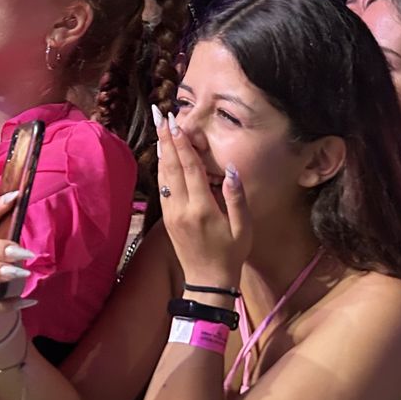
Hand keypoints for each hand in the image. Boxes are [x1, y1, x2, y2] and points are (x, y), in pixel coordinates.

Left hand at [154, 106, 248, 286]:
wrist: (207, 282)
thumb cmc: (230, 255)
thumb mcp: (242, 227)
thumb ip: (235, 197)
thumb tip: (231, 170)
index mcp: (202, 209)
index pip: (189, 169)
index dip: (182, 145)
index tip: (176, 125)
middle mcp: (182, 209)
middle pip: (172, 168)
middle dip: (166, 141)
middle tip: (160, 117)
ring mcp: (171, 214)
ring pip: (163, 177)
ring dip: (161, 152)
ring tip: (158, 130)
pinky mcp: (167, 219)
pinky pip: (162, 188)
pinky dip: (161, 170)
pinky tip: (162, 157)